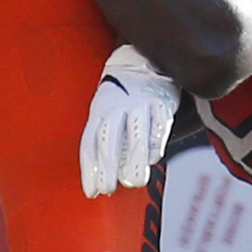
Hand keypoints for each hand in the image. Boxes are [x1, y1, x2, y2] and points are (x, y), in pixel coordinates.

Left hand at [80, 45, 178, 196]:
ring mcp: (140, 104)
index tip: (91, 191)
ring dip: (134, 161)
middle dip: (107, 167)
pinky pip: (158, 126)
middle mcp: (117, 107)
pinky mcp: (162, 102)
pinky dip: (155, 145)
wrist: (144, 61)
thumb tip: (104, 175)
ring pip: (136, 135)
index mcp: (100, 111)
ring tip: (134, 182)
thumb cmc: (122, 96)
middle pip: (109, 140)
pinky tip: (153, 159)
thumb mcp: (105, 112)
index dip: (89, 169)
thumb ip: (105, 141)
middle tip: (109, 189)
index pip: (90, 143)